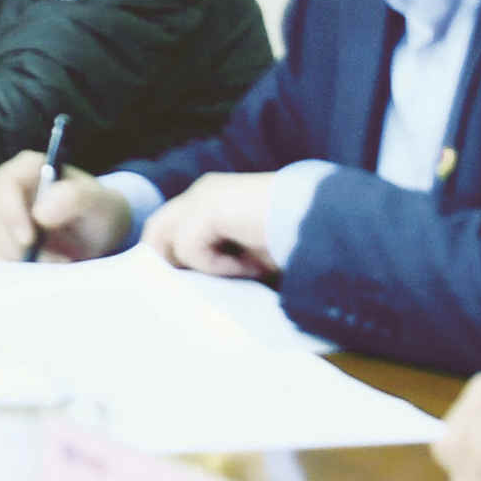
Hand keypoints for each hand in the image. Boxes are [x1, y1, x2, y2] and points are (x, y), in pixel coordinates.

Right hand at [0, 152, 132, 261]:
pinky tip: (48, 268)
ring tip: (59, 263)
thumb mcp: (99, 202)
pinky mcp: (4, 239)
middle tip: (49, 261)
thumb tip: (40, 213)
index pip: (6, 183)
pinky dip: (22, 267)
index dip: (11, 210)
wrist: (102, 235)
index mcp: (30, 168)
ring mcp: (5, 215)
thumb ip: (75, 198)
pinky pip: (0, 256)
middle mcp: (11, 189)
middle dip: (16, 243)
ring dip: (24, 258)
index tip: (29, 239)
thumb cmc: (100, 211)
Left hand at [146, 171, 291, 278]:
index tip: (182, 284)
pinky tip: (250, 265)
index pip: (171, 226)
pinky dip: (218, 265)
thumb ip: (220, 257)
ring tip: (236, 273)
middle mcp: (205, 191)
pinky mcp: (209, 209)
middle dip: (165, 262)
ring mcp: (205, 196)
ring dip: (200, 266)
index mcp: (214, 197)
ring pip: (170, 241)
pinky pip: (191, 248)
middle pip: (158, 230)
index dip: (170, 255)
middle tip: (185, 289)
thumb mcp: (249, 253)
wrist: (323, 223)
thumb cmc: (295, 241)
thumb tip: (191, 283)